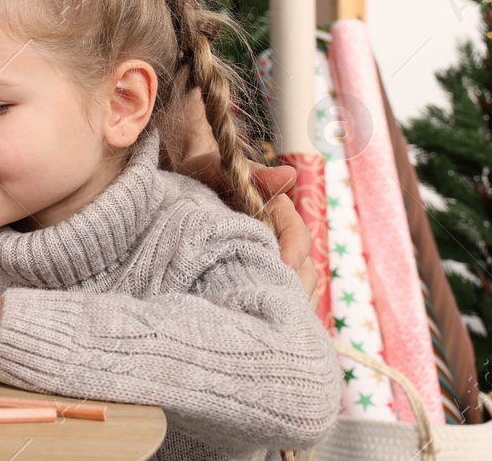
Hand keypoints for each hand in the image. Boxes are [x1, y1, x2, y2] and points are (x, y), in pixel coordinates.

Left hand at [174, 148, 322, 313]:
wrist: (187, 181)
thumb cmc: (206, 172)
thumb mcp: (224, 168)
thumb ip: (256, 174)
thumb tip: (290, 174)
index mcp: (279, 214)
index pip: (298, 236)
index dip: (295, 252)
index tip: (284, 266)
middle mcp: (280, 239)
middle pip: (304, 268)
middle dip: (296, 286)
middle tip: (279, 304)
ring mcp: (270, 259)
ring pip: (294, 286)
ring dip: (289, 302)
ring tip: (273, 319)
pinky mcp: (256, 274)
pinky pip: (274, 296)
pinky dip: (273, 309)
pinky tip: (261, 322)